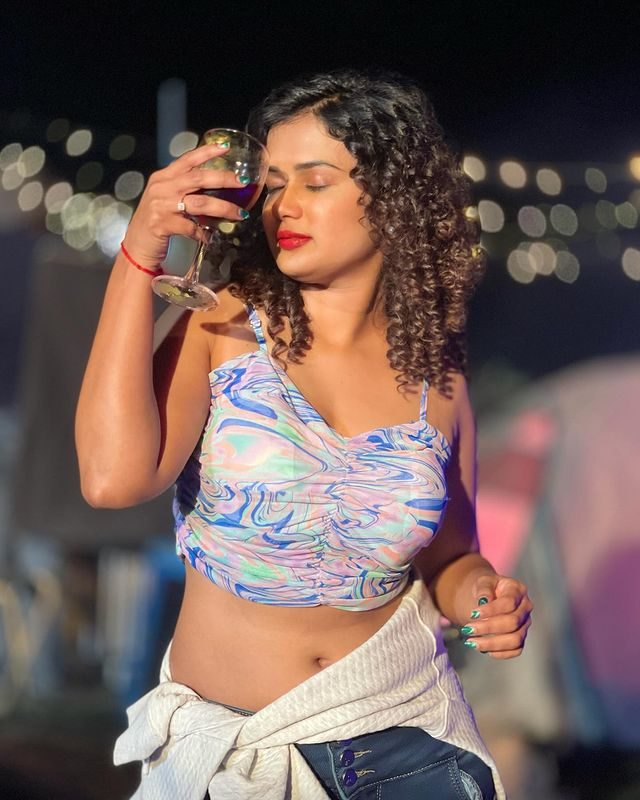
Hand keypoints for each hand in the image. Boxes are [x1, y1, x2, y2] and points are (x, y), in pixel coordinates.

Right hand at [121, 143, 249, 269]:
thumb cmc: (155, 220)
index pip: (187, 159)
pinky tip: (210, 237)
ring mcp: (161, 206)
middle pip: (198, 178)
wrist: (137, 244)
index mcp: (163, 177)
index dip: (207, 152)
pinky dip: (203, 233)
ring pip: (199, 203)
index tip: (226, 147)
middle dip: (224, 178)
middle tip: (243, 181)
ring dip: (223, 208)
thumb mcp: (165, 198)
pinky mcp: (162, 224)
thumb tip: (213, 186)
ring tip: (240, 214)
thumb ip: (182, 188)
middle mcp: (162, 188)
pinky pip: (190, 227)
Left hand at [459, 575, 532, 658]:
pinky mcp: (521, 638)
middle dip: (488, 628)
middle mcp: (525, 607)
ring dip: (492, 643)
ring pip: (515, 640)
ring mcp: (525, 624)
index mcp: (517, 590)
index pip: (509, 603)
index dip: (491, 610)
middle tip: (468, 629)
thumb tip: (483, 602)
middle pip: (512, 622)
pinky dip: (499, 653)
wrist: (486, 598)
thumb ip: (484, 590)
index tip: (473, 614)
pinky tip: (483, 649)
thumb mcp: (482, 582)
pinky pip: (515, 650)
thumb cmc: (485, 589)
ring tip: (472, 642)